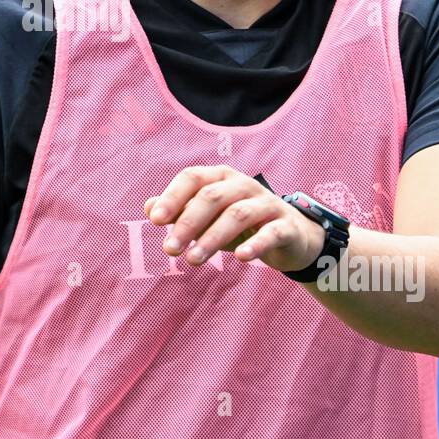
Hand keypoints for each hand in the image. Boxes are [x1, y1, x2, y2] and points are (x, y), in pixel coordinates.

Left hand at [145, 165, 324, 272]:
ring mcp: (267, 203)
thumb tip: (148, 207)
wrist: (291, 238)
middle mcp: (244, 184)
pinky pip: (270, 232)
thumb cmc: (240, 226)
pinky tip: (240, 258)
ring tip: (193, 260)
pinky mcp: (286, 226)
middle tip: (170, 250)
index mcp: (221, 177)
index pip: (193, 178)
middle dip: (188, 223)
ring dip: (212, 238)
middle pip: (211, 197)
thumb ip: (180, 211)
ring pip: (237, 214)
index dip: (173, 197)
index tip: (155, 221)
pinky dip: (255, 244)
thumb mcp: (208, 219)